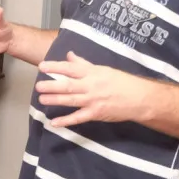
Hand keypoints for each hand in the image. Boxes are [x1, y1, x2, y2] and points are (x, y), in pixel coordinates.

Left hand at [35, 51, 150, 127]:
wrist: (140, 98)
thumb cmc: (121, 82)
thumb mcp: (102, 69)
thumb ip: (83, 64)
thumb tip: (69, 55)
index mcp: (92, 73)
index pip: (71, 68)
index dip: (55, 67)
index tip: (42, 66)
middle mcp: (91, 85)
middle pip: (69, 85)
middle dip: (52, 86)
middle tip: (38, 86)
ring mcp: (93, 100)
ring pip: (71, 100)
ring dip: (56, 100)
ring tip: (42, 99)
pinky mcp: (96, 113)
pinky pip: (78, 118)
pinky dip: (66, 121)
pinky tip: (54, 123)